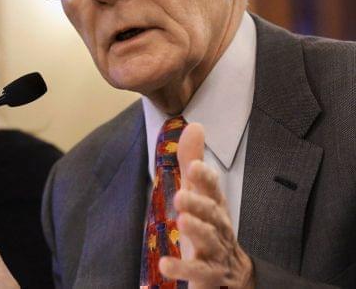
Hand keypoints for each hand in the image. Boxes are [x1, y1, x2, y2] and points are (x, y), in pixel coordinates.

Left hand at [159, 123, 253, 288]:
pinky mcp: (209, 274)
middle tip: (180, 196)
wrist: (233, 274)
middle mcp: (218, 226)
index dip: (204, 177)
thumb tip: (194, 125)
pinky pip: (197, 271)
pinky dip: (181, 268)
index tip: (193, 166)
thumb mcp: (200, 192)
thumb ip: (193, 160)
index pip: (213, 188)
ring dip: (196, 230)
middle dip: (198, 203)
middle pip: (211, 213)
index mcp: (215, 205)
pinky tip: (165, 265)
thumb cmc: (211, 226)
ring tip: (182, 221)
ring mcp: (215, 251)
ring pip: (208, 240)